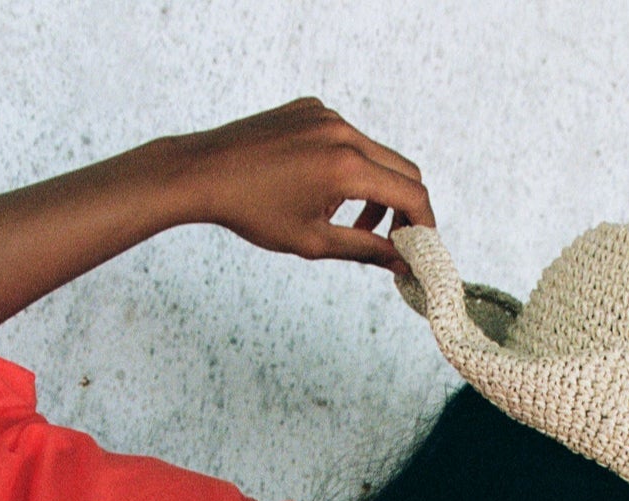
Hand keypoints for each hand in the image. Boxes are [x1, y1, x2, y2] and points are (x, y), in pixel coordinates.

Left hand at [178, 98, 434, 272]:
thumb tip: (402, 263)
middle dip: (405, 208)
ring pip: (374, 154)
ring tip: (349, 222)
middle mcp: (342, 132)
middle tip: (395, 240)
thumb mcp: (313, 241)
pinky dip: (348, 168)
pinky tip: (319, 191)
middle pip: (402, 170)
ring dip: (375, 190)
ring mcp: (326, 115)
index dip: (425, 224)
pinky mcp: (310, 108)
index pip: (411, 193)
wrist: (203, 172)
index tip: (421, 247)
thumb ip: (365, 250)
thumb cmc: (253, 212)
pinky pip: (346, 139)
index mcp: (346, 166)